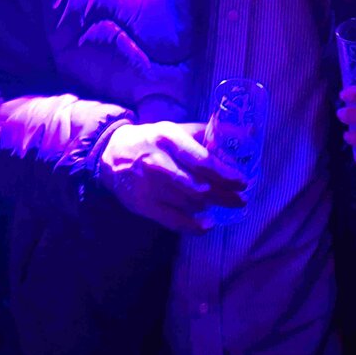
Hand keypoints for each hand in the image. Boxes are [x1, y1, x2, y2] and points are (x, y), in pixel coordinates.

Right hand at [98, 121, 248, 233]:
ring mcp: (149, 186)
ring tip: (229, 205)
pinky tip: (207, 225)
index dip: (225, 174)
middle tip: (242, 199)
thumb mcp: (174, 129)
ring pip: (188, 203)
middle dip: (224, 195)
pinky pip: (172, 220)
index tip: (243, 182)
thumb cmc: (153, 140)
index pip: (201, 160)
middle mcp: (157, 162)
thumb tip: (235, 136)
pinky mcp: (142, 204)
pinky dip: (192, 225)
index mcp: (168, 139)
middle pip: (198, 186)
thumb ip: (201, 135)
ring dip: (212, 207)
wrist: (112, 153)